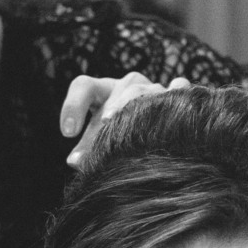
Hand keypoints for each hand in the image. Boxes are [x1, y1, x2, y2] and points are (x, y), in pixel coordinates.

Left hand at [60, 72, 190, 167]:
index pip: (84, 87)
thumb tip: (75, 161)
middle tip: (105, 122)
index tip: (67, 133)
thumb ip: (88, 149)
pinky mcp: (179, 94)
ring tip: (137, 121)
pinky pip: (180, 88)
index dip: (73, 105)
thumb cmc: (121, 135)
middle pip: (118, 89)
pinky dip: (177, 94)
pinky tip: (176, 114)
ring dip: (139, 103)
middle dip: (112, 105)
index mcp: (103, 93)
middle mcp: (128, 86)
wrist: (159, 129)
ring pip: (146, 89)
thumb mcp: (101, 140)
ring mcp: (154, 88)